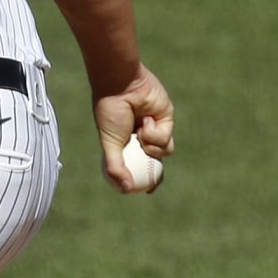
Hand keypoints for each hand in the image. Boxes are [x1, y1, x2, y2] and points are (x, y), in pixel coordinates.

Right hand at [93, 63, 173, 192]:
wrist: (121, 85)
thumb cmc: (111, 111)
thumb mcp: (109, 143)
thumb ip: (115, 166)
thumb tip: (126, 189)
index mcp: (126, 141)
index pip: (138, 163)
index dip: (144, 179)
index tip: (147, 191)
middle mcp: (141, 135)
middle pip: (156, 161)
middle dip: (155, 173)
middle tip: (153, 184)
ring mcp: (155, 127)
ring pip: (164, 151)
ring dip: (152, 147)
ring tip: (139, 133)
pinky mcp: (166, 119)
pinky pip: (167, 138)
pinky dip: (157, 134)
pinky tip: (146, 121)